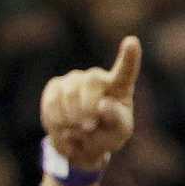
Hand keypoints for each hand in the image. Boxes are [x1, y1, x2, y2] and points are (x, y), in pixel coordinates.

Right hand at [39, 37, 140, 171]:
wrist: (82, 144)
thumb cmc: (107, 134)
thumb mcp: (119, 133)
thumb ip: (115, 119)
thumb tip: (103, 105)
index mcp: (119, 86)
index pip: (125, 70)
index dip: (129, 56)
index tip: (132, 42)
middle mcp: (97, 77)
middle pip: (91, 83)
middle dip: (88, 109)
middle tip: (89, 127)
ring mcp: (74, 79)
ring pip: (69, 95)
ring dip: (73, 120)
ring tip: (79, 130)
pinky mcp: (55, 86)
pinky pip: (52, 102)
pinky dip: (58, 121)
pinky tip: (65, 128)